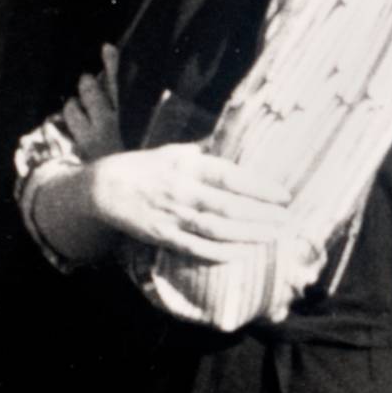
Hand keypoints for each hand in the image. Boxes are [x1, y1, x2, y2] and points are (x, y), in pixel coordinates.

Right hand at [52, 145, 292, 265]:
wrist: (103, 188)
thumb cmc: (145, 167)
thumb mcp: (174, 152)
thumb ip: (204, 152)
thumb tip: (234, 139)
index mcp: (187, 167)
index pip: (230, 177)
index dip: (259, 187)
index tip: (284, 195)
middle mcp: (182, 192)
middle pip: (229, 206)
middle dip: (262, 215)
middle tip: (288, 219)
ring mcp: (172, 216)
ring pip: (217, 230)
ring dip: (248, 235)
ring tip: (274, 236)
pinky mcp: (163, 237)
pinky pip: (197, 249)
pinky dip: (222, 253)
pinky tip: (244, 253)